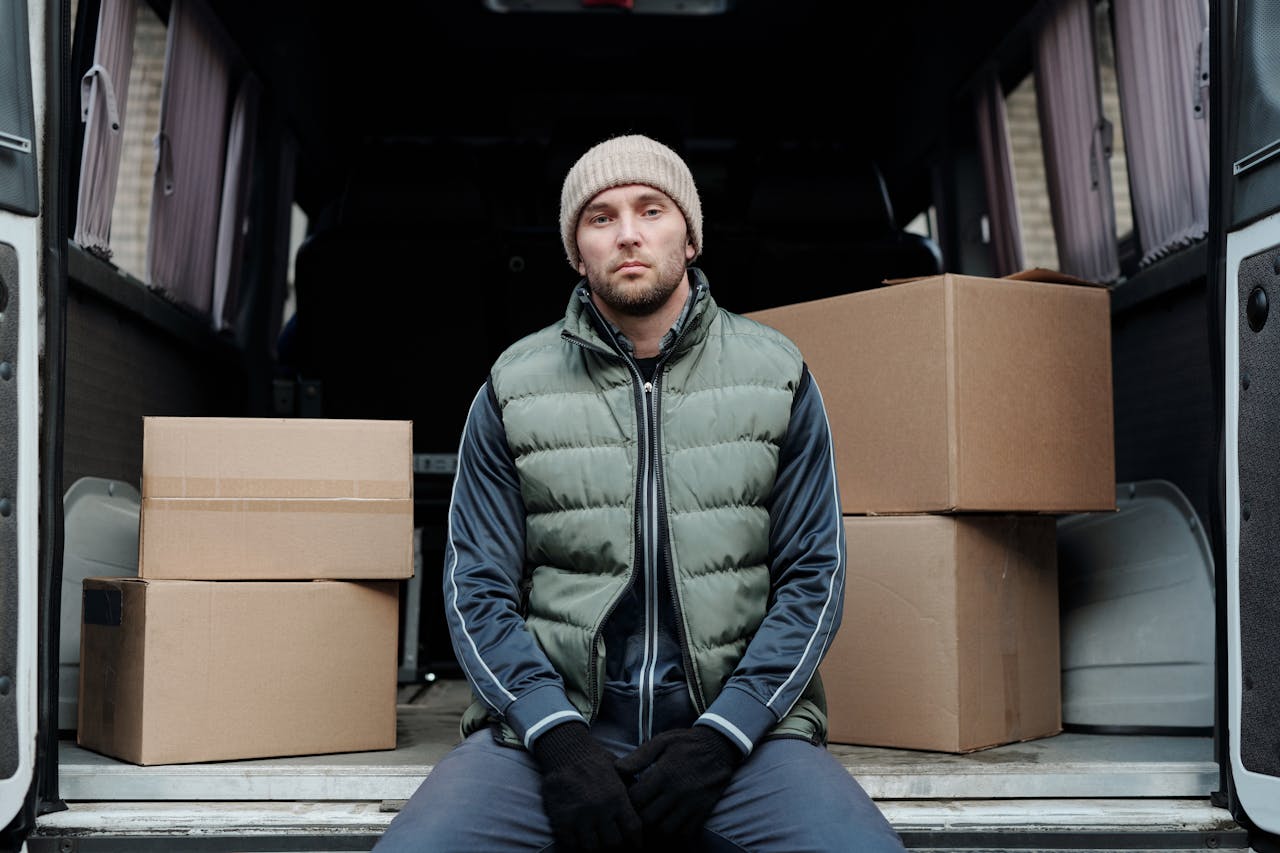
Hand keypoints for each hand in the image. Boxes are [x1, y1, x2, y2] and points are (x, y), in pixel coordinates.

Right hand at [531, 721, 642, 851]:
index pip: (633, 830)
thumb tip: (644, 807)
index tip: (635, 846)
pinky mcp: (562, 819)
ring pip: (593, 849)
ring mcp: (580, 815)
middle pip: (614, 844)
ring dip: (596, 849)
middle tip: (615, 846)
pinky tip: (581, 841)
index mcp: (617, 797)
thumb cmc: (595, 760)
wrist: (565, 751)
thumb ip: (631, 791)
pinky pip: (571, 845)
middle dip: (617, 848)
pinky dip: (577, 846)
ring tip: (598, 845)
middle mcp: (600, 809)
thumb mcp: (620, 771)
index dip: (636, 842)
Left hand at [614, 726, 743, 839]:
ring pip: (665, 829)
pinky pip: (685, 832)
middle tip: (636, 809)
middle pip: (648, 818)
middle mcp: (677, 791)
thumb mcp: (662, 741)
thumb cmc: (686, 742)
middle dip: (639, 816)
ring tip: (651, 816)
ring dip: (655, 826)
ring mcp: (691, 804)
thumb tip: (617, 769)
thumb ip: (639, 757)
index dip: (627, 800)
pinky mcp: (702, 811)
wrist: (720, 746)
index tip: (627, 796)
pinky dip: (674, 832)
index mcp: (664, 773)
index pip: (636, 799)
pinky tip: (668, 821)